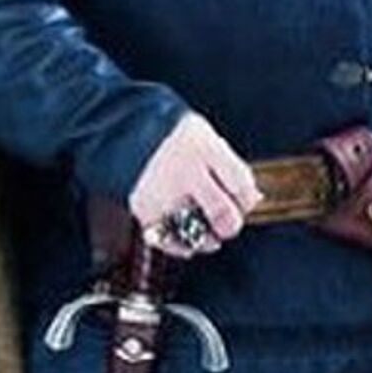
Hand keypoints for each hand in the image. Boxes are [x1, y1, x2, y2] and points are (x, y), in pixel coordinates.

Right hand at [127, 112, 262, 258]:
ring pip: (198, 234)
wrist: (120, 127)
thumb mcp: (202, 135)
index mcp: (203, 147)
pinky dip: (180, 245)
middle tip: (226, 222)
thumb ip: (225, 165)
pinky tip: (184, 238)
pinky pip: (170, 241)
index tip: (242, 200)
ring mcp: (163, 193)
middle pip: (223, 216)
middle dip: (230, 225)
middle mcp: (184, 171)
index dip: (247, 199)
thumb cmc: (168, 132)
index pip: (242, 187)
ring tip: (206, 231)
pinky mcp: (144, 209)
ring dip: (207, 238)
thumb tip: (251, 199)